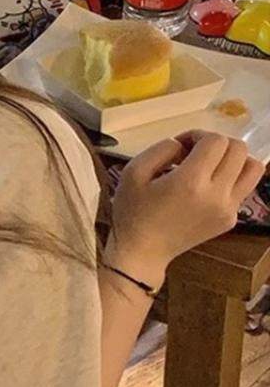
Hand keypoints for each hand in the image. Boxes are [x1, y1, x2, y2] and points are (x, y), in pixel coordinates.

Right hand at [108, 131, 264, 280]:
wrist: (142, 252)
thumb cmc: (132, 211)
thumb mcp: (133, 171)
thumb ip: (162, 148)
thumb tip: (185, 145)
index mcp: (190, 182)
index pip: (216, 141)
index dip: (198, 135)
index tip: (182, 146)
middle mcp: (216, 195)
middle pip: (239, 150)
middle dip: (217, 144)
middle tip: (195, 154)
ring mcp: (227, 210)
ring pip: (254, 168)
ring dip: (234, 159)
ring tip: (211, 166)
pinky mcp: (230, 220)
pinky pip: (243, 188)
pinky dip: (229, 180)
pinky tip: (205, 188)